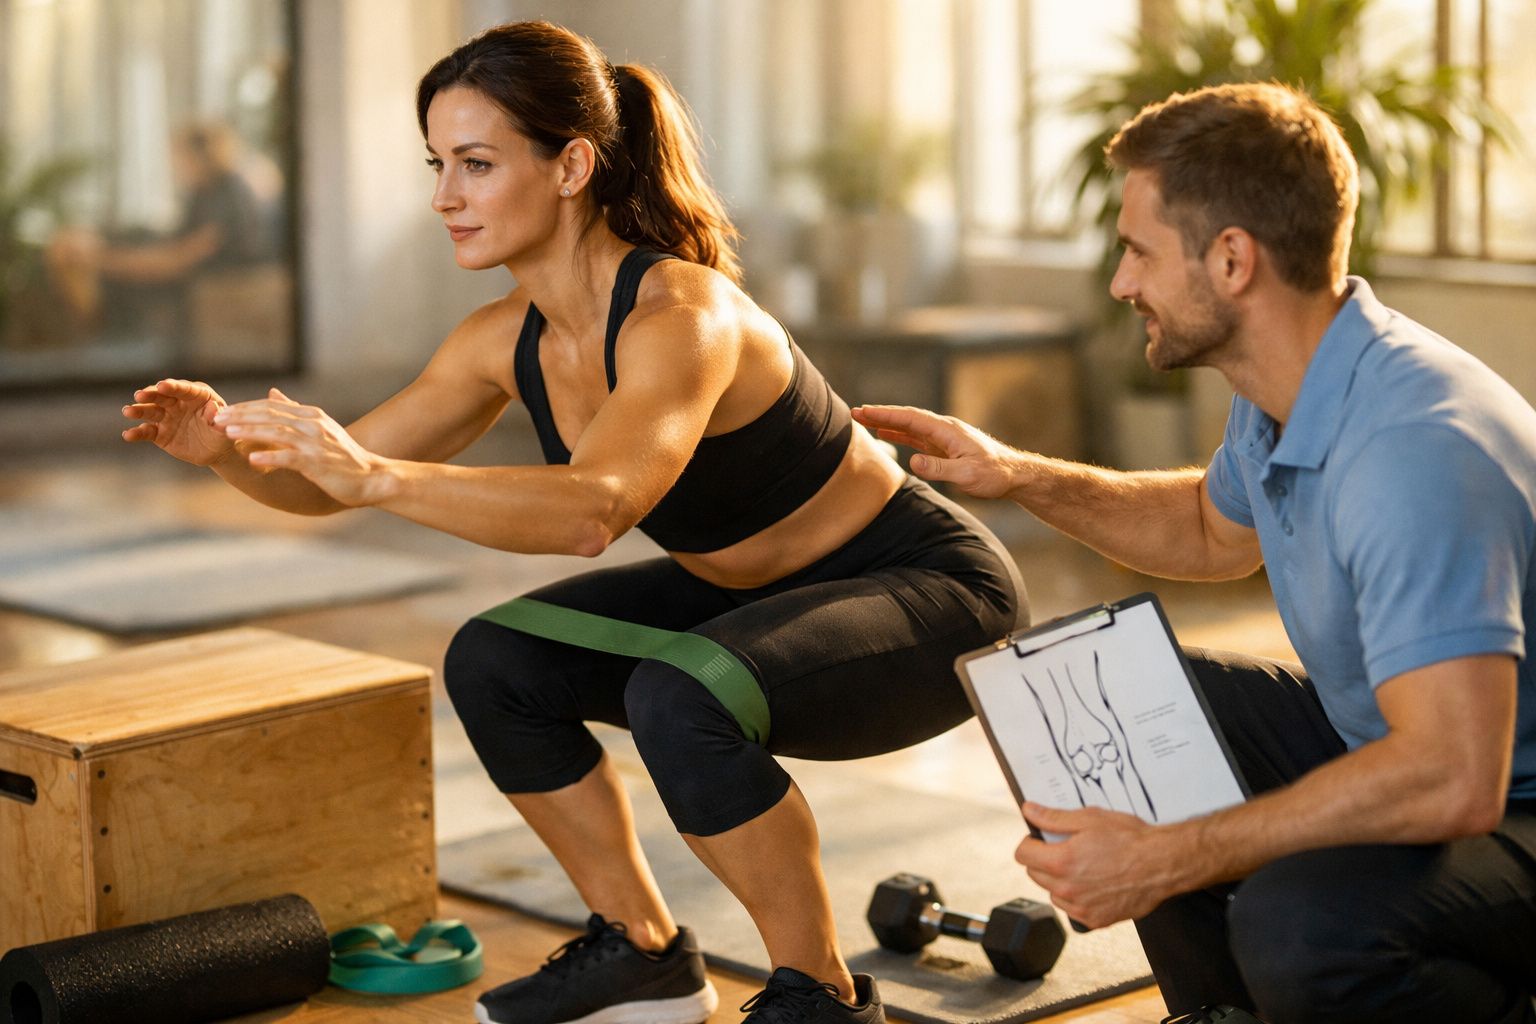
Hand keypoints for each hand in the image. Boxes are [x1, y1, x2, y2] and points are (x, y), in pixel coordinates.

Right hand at [121, 378, 235, 465]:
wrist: (215, 451)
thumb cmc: (221, 433)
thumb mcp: (224, 427)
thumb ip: (218, 418)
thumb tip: (213, 408)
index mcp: (196, 395)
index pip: (183, 389)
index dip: (173, 387)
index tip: (163, 385)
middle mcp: (177, 402)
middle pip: (162, 396)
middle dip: (150, 395)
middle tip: (140, 395)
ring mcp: (166, 416)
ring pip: (149, 411)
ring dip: (138, 410)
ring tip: (128, 411)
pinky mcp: (158, 433)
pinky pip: (146, 432)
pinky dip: (136, 433)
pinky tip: (128, 435)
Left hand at [212, 388, 388, 506]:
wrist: (371, 477)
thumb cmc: (343, 456)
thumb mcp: (320, 428)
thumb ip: (294, 410)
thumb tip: (272, 393)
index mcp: (311, 415)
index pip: (271, 406)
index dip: (245, 407)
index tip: (222, 411)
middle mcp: (313, 425)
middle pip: (270, 415)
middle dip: (241, 416)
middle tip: (216, 419)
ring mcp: (316, 444)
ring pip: (277, 432)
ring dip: (250, 431)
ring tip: (227, 433)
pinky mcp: (318, 463)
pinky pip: (290, 457)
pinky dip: (270, 456)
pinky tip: (252, 458)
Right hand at [851, 404, 1017, 498]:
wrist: (1015, 475)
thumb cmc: (994, 475)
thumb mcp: (966, 475)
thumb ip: (939, 468)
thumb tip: (911, 460)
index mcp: (947, 430)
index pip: (911, 418)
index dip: (886, 415)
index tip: (864, 411)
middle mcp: (944, 429)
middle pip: (907, 418)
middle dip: (881, 414)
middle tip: (855, 413)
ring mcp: (943, 437)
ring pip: (910, 426)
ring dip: (887, 423)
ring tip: (863, 420)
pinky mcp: (944, 447)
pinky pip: (916, 437)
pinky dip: (899, 434)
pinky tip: (887, 435)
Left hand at [1015, 802, 1194, 928]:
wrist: (1162, 864)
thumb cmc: (1131, 840)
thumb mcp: (1089, 819)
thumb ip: (1053, 818)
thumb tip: (1029, 811)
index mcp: (1061, 861)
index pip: (1022, 855)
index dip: (1030, 842)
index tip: (1039, 839)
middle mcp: (1067, 889)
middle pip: (1034, 874)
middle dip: (1044, 860)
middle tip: (1066, 849)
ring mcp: (1081, 908)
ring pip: (1053, 893)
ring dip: (1060, 881)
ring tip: (1084, 867)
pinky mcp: (1095, 920)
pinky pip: (1072, 910)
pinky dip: (1077, 898)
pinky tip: (1094, 884)